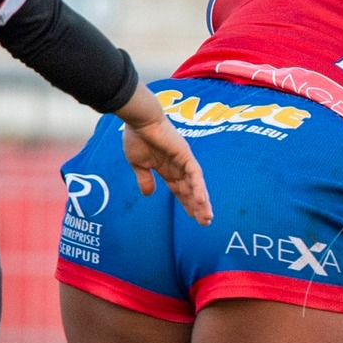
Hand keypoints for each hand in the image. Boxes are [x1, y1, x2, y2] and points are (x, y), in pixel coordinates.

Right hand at [114, 90, 212, 224]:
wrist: (139, 120)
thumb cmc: (136, 137)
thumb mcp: (138, 164)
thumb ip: (145, 179)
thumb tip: (148, 195)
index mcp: (167, 169)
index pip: (180, 190)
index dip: (187, 203)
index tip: (193, 217)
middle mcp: (178, 167)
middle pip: (191, 190)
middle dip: (198, 207)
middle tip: (206, 223)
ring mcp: (184, 161)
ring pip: (196, 185)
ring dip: (201, 201)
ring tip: (206, 217)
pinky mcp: (186, 155)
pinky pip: (195, 174)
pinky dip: (198, 188)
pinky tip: (200, 201)